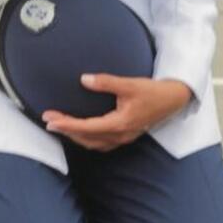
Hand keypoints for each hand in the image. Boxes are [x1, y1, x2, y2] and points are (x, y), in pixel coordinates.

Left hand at [42, 75, 191, 151]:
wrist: (173, 100)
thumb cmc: (153, 92)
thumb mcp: (130, 84)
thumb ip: (106, 82)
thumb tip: (84, 79)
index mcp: (119, 124)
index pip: (86, 127)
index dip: (66, 124)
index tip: (50, 119)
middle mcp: (119, 136)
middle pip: (86, 138)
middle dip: (66, 130)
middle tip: (48, 120)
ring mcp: (123, 138)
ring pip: (92, 143)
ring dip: (75, 136)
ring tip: (60, 126)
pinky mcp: (125, 136)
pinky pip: (100, 143)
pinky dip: (87, 138)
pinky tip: (81, 131)